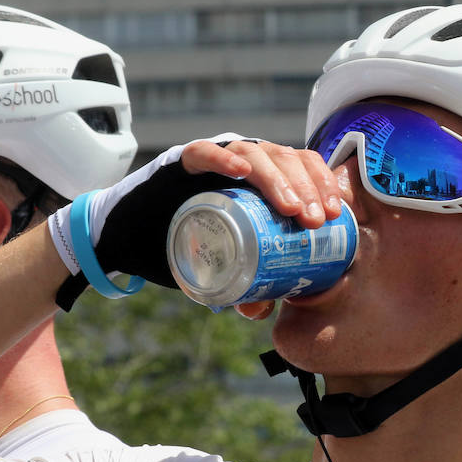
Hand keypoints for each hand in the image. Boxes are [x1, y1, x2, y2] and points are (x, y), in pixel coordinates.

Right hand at [48, 134, 343, 296]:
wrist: (123, 240)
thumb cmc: (175, 246)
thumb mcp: (218, 268)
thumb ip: (241, 286)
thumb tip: (263, 310)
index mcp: (257, 179)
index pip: (300, 166)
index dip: (323, 183)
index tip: (337, 213)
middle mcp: (238, 161)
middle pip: (284, 157)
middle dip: (307, 186)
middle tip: (316, 220)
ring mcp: (210, 158)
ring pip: (254, 151)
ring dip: (277, 178)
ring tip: (291, 208)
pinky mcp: (179, 162)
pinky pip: (204, 152)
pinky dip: (224, 157)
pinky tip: (243, 169)